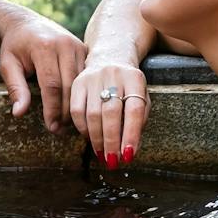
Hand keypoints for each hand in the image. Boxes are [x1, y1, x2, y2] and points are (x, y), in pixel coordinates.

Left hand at [0, 15, 87, 133]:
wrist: (25, 23)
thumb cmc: (15, 46)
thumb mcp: (8, 65)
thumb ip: (15, 88)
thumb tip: (19, 113)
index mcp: (44, 47)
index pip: (51, 85)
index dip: (52, 109)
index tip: (50, 126)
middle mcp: (64, 45)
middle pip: (69, 85)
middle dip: (65, 111)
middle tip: (59, 129)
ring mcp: (77, 45)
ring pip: (81, 83)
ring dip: (75, 105)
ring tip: (66, 123)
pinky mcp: (84, 49)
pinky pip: (86, 76)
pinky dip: (82, 93)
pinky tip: (76, 107)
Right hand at [69, 54, 148, 169]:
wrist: (111, 56)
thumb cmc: (129, 85)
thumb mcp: (141, 96)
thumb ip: (139, 120)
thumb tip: (129, 150)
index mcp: (135, 79)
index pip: (135, 109)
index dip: (132, 134)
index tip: (129, 155)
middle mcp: (114, 75)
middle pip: (111, 112)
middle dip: (112, 141)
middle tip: (112, 161)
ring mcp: (94, 77)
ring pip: (93, 113)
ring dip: (97, 139)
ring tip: (102, 154)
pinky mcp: (78, 81)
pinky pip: (76, 109)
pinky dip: (82, 128)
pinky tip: (88, 138)